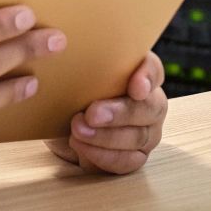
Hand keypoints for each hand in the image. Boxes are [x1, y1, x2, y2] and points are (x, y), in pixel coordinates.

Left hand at [45, 50, 166, 174]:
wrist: (60, 127)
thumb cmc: (70, 94)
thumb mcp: (69, 76)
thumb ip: (73, 62)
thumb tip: (58, 49)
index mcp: (139, 74)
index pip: (153, 69)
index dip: (147, 76)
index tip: (135, 87)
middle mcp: (150, 102)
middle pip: (150, 107)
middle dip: (121, 112)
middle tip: (92, 114)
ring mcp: (147, 132)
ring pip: (139, 136)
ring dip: (107, 136)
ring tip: (78, 131)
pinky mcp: (135, 157)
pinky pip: (128, 161)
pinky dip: (104, 156)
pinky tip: (82, 147)